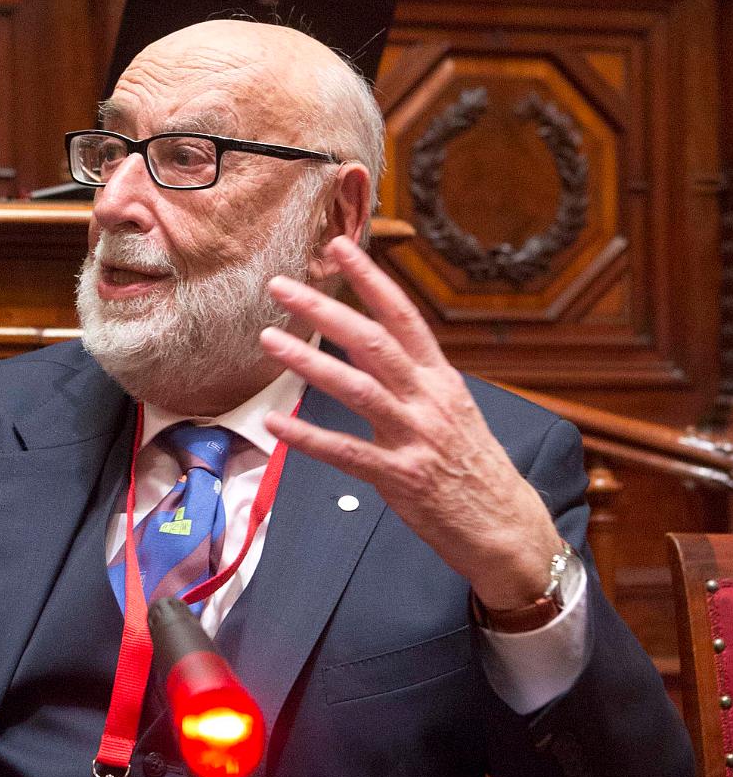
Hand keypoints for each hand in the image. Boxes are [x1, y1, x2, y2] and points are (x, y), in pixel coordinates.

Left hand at [259, 238, 562, 609]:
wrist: (508, 529)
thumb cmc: (475, 471)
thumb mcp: (454, 413)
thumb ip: (415, 382)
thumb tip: (373, 349)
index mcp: (442, 380)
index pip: (404, 317)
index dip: (370, 279)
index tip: (339, 247)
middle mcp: (430, 400)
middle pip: (373, 342)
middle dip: (326, 309)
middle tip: (281, 286)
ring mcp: (416, 437)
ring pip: (357, 388)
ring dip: (309, 361)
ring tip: (269, 339)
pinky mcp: (401, 477)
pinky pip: (347, 452)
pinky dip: (308, 436)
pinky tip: (275, 424)